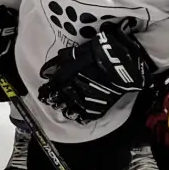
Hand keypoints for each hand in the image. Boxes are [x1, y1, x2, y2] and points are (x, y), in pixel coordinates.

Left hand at [37, 17, 151, 124]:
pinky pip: (88, 115)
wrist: (125, 63)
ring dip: (66, 110)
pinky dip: (82, 117)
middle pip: (60, 99)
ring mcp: (89, 99)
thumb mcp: (81, 51)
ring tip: (63, 110)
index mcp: (69, 76)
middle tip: (51, 103)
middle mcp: (76, 89)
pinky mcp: (101, 105)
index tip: (43, 93)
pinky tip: (79, 118)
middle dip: (54, 101)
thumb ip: (64, 60)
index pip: (53, 86)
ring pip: (72, 109)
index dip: (47, 91)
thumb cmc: (103, 52)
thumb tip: (48, 70)